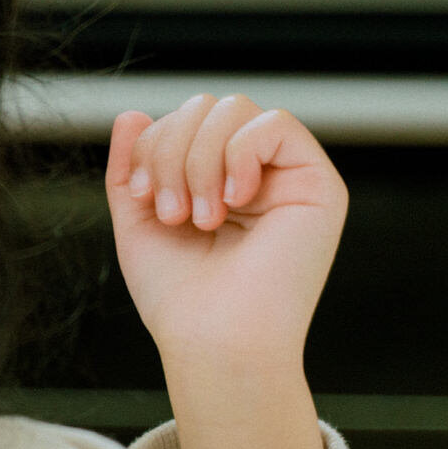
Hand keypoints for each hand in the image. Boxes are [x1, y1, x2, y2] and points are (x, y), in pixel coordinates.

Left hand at [105, 94, 346, 373]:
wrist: (213, 342)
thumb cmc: (180, 298)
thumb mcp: (138, 222)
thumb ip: (132, 167)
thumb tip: (130, 114)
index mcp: (213, 180)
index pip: (182, 121)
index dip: (152, 146)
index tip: (145, 199)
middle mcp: (253, 173)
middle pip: (207, 107)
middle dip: (172, 152)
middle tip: (174, 214)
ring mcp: (286, 176)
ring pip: (235, 109)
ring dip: (199, 160)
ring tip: (201, 218)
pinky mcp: (317, 184)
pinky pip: (275, 123)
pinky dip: (239, 154)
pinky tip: (234, 201)